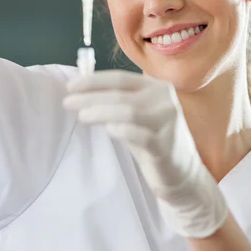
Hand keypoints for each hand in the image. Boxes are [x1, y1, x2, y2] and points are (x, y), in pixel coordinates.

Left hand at [63, 70, 227, 238]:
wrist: (182, 172)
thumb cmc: (153, 139)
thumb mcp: (137, 115)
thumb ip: (117, 102)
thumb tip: (81, 92)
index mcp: (156, 87)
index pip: (120, 78)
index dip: (93, 81)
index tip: (70, 87)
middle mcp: (164, 100)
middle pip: (121, 94)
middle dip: (91, 97)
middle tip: (67, 102)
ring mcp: (168, 122)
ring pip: (129, 111)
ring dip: (101, 112)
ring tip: (82, 116)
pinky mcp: (166, 146)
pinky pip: (141, 135)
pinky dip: (122, 130)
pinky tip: (109, 130)